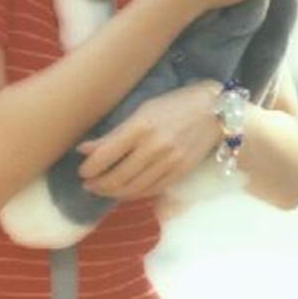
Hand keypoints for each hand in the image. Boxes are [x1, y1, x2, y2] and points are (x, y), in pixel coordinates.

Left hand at [76, 81, 221, 199]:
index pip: (106, 155)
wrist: (215, 112)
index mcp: (141, 126)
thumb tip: (84, 150)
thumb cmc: (175, 104)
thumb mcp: (143, 110)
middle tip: (88, 184)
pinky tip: (125, 190)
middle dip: (98, 184)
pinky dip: (134, 194)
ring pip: (133, 189)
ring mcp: (169, 162)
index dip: (89, 168)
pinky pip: (151, 191)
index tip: (81, 171)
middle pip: (117, 177)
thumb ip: (114, 133)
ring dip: (113, 193)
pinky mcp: (180, 173)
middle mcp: (154, 147)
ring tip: (102, 189)